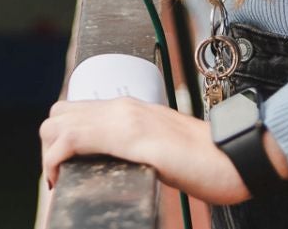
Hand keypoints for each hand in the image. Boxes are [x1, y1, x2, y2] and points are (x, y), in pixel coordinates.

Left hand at [39, 97, 260, 205]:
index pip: (76, 111)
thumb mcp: (163, 149)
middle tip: (63, 174)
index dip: (62, 138)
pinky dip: (56, 159)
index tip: (68, 167)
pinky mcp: (130, 137)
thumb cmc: (208, 159)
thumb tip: (123, 163)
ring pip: (58, 123)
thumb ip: (140, 148)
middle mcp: (123, 108)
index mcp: (131, 109)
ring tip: (62, 179)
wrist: (237, 156)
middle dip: (50, 145)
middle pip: (58, 113)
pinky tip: (64, 179)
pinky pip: (73, 140)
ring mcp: (125, 120)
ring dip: (50, 152)